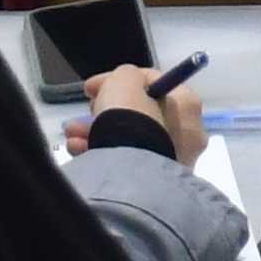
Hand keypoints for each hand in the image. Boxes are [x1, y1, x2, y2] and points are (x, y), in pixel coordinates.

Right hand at [60, 66, 204, 169]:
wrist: (129, 174)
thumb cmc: (132, 119)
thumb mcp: (124, 80)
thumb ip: (125, 76)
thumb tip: (124, 85)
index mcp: (188, 105)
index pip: (155, 83)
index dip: (121, 79)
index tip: (94, 86)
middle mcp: (188, 134)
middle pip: (141, 113)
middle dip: (106, 110)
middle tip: (88, 109)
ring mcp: (173, 161)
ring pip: (130, 138)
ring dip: (97, 131)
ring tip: (73, 133)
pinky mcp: (155, 184)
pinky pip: (127, 161)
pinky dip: (102, 152)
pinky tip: (79, 148)